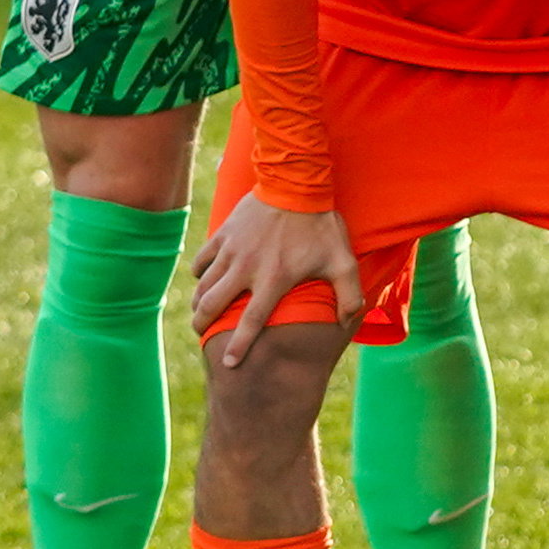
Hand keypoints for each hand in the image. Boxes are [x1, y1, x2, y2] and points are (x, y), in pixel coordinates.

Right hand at [191, 196, 358, 361]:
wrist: (296, 184)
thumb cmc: (321, 225)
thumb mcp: (343, 260)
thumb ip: (349, 293)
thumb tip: (348, 321)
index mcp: (274, 279)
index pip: (251, 321)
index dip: (239, 346)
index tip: (230, 364)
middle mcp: (246, 268)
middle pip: (212, 306)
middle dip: (203, 325)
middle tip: (202, 334)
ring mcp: (231, 251)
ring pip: (203, 286)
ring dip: (199, 303)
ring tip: (201, 313)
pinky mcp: (222, 235)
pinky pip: (200, 261)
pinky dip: (199, 274)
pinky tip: (205, 279)